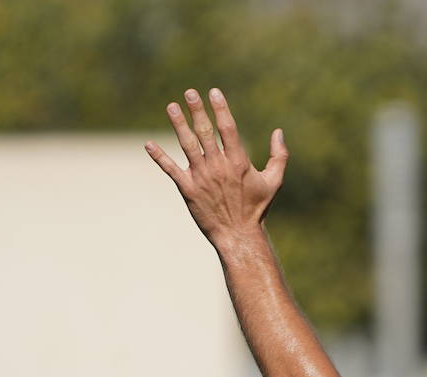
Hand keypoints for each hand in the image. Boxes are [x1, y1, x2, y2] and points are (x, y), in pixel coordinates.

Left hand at [145, 88, 288, 247]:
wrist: (239, 235)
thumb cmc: (257, 208)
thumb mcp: (274, 181)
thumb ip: (279, 156)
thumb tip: (279, 132)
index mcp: (239, 162)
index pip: (228, 128)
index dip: (220, 108)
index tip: (213, 92)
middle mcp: (219, 166)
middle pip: (206, 132)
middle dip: (197, 111)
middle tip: (189, 92)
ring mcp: (202, 177)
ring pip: (187, 145)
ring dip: (179, 125)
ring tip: (171, 107)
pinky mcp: (188, 189)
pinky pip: (171, 169)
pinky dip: (159, 157)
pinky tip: (148, 145)